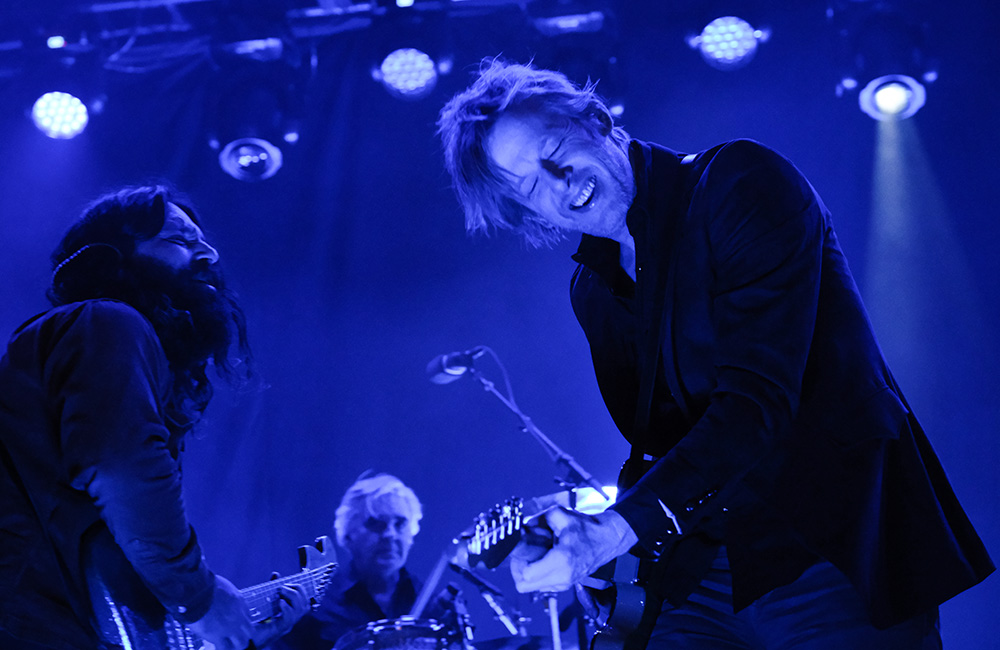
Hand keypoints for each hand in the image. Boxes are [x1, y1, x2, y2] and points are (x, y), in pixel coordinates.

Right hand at [188, 575, 253, 649]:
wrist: (199, 592)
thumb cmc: (207, 585)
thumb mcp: (224, 587)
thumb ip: (227, 595)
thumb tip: (223, 598)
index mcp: (240, 602)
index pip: (248, 616)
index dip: (242, 621)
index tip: (236, 622)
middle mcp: (239, 617)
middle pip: (250, 632)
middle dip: (243, 635)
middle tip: (235, 636)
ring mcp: (230, 628)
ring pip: (241, 643)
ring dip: (235, 644)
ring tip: (227, 644)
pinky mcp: (218, 636)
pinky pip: (224, 648)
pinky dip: (222, 647)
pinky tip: (217, 645)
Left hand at [252, 577, 310, 647]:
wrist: (247, 635)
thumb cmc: (257, 618)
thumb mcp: (267, 599)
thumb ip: (272, 587)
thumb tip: (276, 574)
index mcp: (291, 611)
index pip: (305, 598)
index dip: (299, 588)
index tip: (286, 584)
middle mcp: (292, 618)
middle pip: (305, 602)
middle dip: (297, 590)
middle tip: (282, 587)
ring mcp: (288, 624)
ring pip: (301, 609)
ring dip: (292, 596)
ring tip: (280, 592)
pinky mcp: (281, 628)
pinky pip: (290, 617)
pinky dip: (286, 607)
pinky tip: (279, 603)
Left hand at [510, 507, 636, 593]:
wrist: (606, 541)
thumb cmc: (587, 530)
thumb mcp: (563, 516)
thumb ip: (540, 517)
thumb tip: (524, 523)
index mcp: (561, 560)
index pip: (527, 574)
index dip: (519, 559)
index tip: (522, 548)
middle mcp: (562, 576)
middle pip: (524, 585)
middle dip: (518, 568)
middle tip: (523, 553)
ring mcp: (563, 584)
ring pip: (530, 587)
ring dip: (527, 573)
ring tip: (535, 556)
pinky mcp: (564, 585)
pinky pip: (540, 586)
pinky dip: (536, 575)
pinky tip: (542, 561)